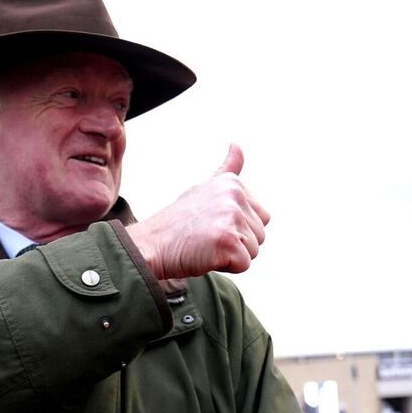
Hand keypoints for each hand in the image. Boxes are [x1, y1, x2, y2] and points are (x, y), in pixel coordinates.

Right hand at [126, 144, 269, 278]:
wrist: (151, 244)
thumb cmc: (176, 223)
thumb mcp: (204, 189)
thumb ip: (228, 170)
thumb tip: (237, 145)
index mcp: (232, 183)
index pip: (260, 218)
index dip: (236, 229)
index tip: (210, 225)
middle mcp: (235, 196)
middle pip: (259, 236)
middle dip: (236, 244)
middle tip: (206, 237)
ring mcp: (232, 217)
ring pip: (252, 251)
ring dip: (230, 256)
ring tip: (205, 245)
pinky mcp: (229, 240)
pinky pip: (243, 265)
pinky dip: (225, 267)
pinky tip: (204, 255)